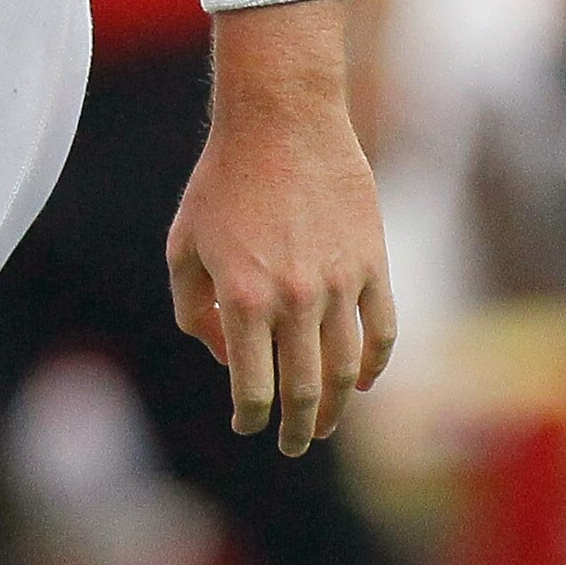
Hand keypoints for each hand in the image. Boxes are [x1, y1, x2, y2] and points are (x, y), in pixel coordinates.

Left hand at [166, 32, 395, 456]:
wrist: (279, 119)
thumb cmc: (221, 180)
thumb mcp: (184, 243)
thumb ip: (194, 308)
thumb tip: (222, 353)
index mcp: (243, 298)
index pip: (253, 386)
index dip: (250, 416)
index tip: (248, 425)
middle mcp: (294, 299)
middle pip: (305, 390)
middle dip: (297, 429)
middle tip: (293, 445)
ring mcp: (339, 283)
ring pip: (346, 370)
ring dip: (337, 408)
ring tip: (324, 425)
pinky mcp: (371, 264)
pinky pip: (382, 330)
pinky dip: (374, 365)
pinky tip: (361, 381)